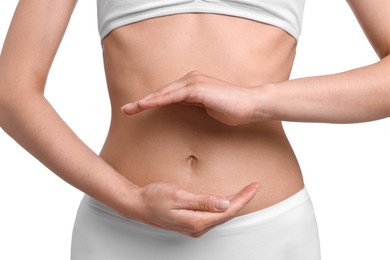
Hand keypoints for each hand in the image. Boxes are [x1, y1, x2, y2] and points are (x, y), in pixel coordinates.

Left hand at [121, 71, 265, 125]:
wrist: (251, 104)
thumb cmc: (232, 109)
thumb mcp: (207, 108)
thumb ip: (193, 105)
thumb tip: (182, 109)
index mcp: (192, 85)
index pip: (166, 95)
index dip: (150, 102)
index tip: (136, 109)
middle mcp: (190, 80)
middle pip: (161, 92)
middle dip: (142, 101)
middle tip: (125, 110)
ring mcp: (193, 83)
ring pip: (163, 93)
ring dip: (145, 101)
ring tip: (129, 109)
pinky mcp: (197, 89)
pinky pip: (172, 96)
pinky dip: (157, 101)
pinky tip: (145, 105)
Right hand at [130, 182, 260, 236]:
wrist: (136, 205)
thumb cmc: (153, 198)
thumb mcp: (178, 196)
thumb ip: (203, 201)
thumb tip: (224, 203)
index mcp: (196, 221)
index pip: (228, 210)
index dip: (243, 198)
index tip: (255, 186)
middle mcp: (198, 227)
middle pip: (227, 214)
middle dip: (243, 199)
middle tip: (254, 186)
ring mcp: (194, 226)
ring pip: (220, 215)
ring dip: (234, 203)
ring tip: (245, 192)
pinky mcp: (190, 222)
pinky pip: (212, 215)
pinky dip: (223, 206)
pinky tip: (226, 200)